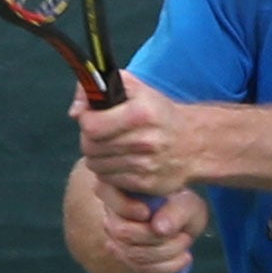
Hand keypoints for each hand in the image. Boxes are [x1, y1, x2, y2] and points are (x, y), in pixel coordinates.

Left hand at [71, 72, 195, 199]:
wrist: (196, 144)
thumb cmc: (160, 114)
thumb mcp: (136, 89)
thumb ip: (100, 88)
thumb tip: (75, 111)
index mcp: (141, 114)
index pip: (91, 125)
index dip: (86, 120)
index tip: (92, 116)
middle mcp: (144, 141)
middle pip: (90, 147)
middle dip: (90, 139)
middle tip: (102, 133)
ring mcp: (145, 166)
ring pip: (96, 165)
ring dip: (99, 156)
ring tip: (113, 147)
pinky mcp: (146, 185)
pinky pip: (109, 180)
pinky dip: (109, 171)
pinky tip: (122, 161)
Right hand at [91, 176, 207, 272]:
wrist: (183, 227)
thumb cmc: (183, 208)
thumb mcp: (187, 205)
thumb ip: (175, 213)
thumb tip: (158, 228)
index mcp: (120, 191)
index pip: (108, 198)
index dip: (126, 208)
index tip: (147, 212)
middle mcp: (112, 215)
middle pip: (123, 233)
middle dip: (158, 239)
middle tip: (184, 234)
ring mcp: (116, 239)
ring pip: (133, 254)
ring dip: (167, 253)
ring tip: (186, 241)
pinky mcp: (126, 258)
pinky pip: (141, 268)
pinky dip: (167, 266)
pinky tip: (184, 257)